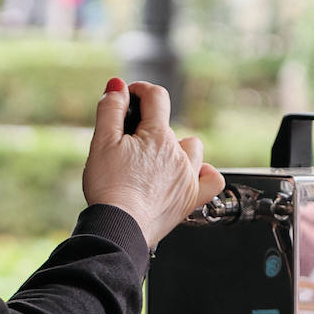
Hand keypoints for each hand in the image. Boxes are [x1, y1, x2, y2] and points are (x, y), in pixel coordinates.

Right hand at [82, 79, 225, 247]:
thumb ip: (110, 109)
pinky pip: (212, 181)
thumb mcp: (101, 142)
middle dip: (148, 128)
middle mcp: (178, 154)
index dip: (140, 91)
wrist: (119, 228)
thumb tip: (118, 85)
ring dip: (176, 148)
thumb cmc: (108, 188)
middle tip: (126, 144)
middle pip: (169, 126)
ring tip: (154, 159)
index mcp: (157, 135)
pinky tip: (191, 174)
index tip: (129, 97)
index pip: (156, 97)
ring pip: (192, 149)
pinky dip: (203, 174)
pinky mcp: (190, 200)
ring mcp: (187, 177)